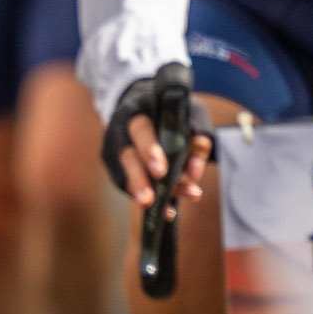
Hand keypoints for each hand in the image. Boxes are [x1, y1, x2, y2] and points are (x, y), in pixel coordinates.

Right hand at [102, 65, 210, 210]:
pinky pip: (128, 185)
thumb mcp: (190, 110)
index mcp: (138, 109)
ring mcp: (114, 149)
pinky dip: (148, 199)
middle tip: (150, 200)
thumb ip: (197, 134)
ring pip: (126, 174)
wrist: (142, 101)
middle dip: (139, 179)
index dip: (150, 150)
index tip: (161, 171)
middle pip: (126, 157)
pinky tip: (167, 212)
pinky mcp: (116, 166)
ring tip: (167, 211)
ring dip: (147, 193)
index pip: (141, 130)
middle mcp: (120, 129)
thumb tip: (194, 171)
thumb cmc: (170, 106)